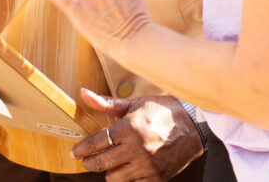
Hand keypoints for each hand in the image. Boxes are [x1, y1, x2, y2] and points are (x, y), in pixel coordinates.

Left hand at [73, 90, 202, 180]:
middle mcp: (137, 148)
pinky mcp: (157, 177)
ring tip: (111, 162)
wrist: (194, 125)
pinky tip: (128, 167)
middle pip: (101, 163)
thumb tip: (84, 94)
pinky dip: (127, 177)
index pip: (97, 142)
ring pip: (114, 177)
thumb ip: (107, 104)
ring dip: (109, 171)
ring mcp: (147, 165)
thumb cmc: (164, 111)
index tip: (75, 152)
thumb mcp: (135, 103)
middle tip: (87, 159)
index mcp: (130, 127)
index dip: (82, 148)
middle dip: (90, 162)